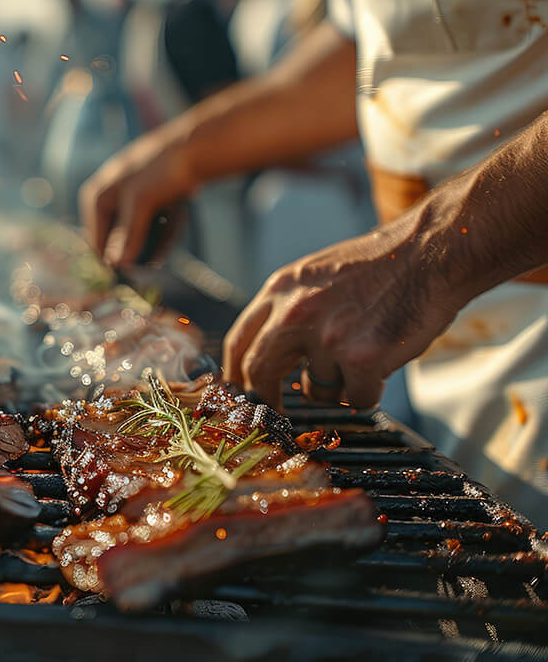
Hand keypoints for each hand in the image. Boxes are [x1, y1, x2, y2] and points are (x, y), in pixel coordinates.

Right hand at [78, 128, 194, 266]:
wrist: (195, 145)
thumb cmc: (160, 171)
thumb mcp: (141, 205)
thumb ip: (128, 236)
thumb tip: (116, 265)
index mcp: (97, 197)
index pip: (95, 241)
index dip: (108, 262)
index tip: (122, 282)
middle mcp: (110, 198)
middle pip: (117, 239)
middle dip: (132, 255)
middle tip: (143, 274)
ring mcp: (133, 197)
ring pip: (138, 233)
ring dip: (148, 248)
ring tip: (157, 263)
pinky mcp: (153, 198)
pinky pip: (153, 225)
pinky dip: (160, 237)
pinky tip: (165, 249)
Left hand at [222, 214, 464, 408]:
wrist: (432, 250)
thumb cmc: (380, 265)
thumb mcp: (315, 276)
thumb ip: (288, 310)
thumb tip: (270, 357)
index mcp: (279, 291)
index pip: (238, 342)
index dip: (234, 376)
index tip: (238, 394)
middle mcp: (294, 314)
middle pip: (259, 373)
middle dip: (265, 401)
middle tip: (277, 415)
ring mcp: (327, 338)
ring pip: (318, 390)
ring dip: (339, 384)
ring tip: (365, 351)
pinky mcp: (362, 359)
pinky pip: (357, 398)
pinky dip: (372, 390)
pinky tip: (385, 360)